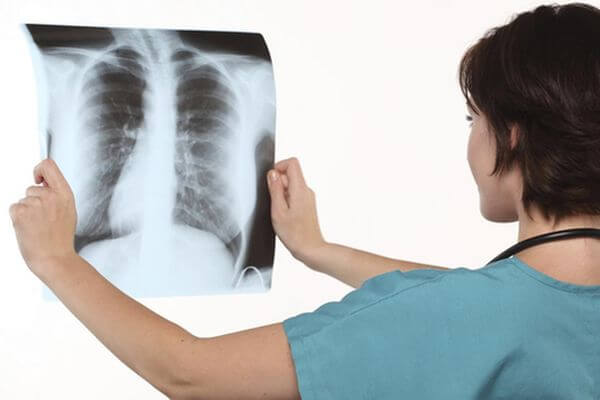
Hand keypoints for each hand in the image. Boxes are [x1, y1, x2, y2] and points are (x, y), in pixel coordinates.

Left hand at [8, 158, 77, 274]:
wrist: (54, 258)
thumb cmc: (60, 238)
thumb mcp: (68, 210)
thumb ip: (57, 194)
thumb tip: (42, 181)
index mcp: (65, 193)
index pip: (48, 164)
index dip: (39, 168)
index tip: (37, 179)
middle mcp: (50, 196)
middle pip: (32, 187)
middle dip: (34, 201)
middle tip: (43, 219)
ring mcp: (35, 204)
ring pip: (23, 200)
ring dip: (27, 211)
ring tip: (38, 226)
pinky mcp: (20, 213)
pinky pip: (14, 208)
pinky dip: (18, 217)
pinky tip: (29, 228)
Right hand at [266, 157, 325, 261]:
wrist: (309, 248)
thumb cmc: (295, 234)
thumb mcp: (278, 210)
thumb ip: (275, 189)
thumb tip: (272, 173)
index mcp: (300, 189)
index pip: (292, 163)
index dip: (278, 167)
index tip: (271, 180)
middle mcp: (306, 191)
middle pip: (290, 174)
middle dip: (278, 183)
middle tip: (275, 202)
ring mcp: (308, 197)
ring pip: (291, 185)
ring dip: (281, 194)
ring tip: (280, 210)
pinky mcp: (307, 204)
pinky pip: (294, 194)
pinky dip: (286, 201)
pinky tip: (285, 214)